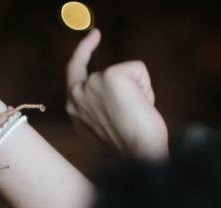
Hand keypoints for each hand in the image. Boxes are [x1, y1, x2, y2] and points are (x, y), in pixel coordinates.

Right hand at [66, 29, 168, 159]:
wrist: (137, 157)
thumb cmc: (129, 151)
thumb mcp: (106, 131)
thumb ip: (102, 112)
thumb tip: (116, 98)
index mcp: (75, 113)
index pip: (73, 75)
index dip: (83, 52)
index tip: (94, 37)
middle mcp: (76, 96)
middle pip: (102, 72)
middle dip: (121, 76)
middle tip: (103, 41)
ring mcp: (91, 85)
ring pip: (124, 74)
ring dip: (138, 91)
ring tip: (137, 116)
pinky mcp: (110, 77)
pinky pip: (138, 70)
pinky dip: (146, 87)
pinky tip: (142, 107)